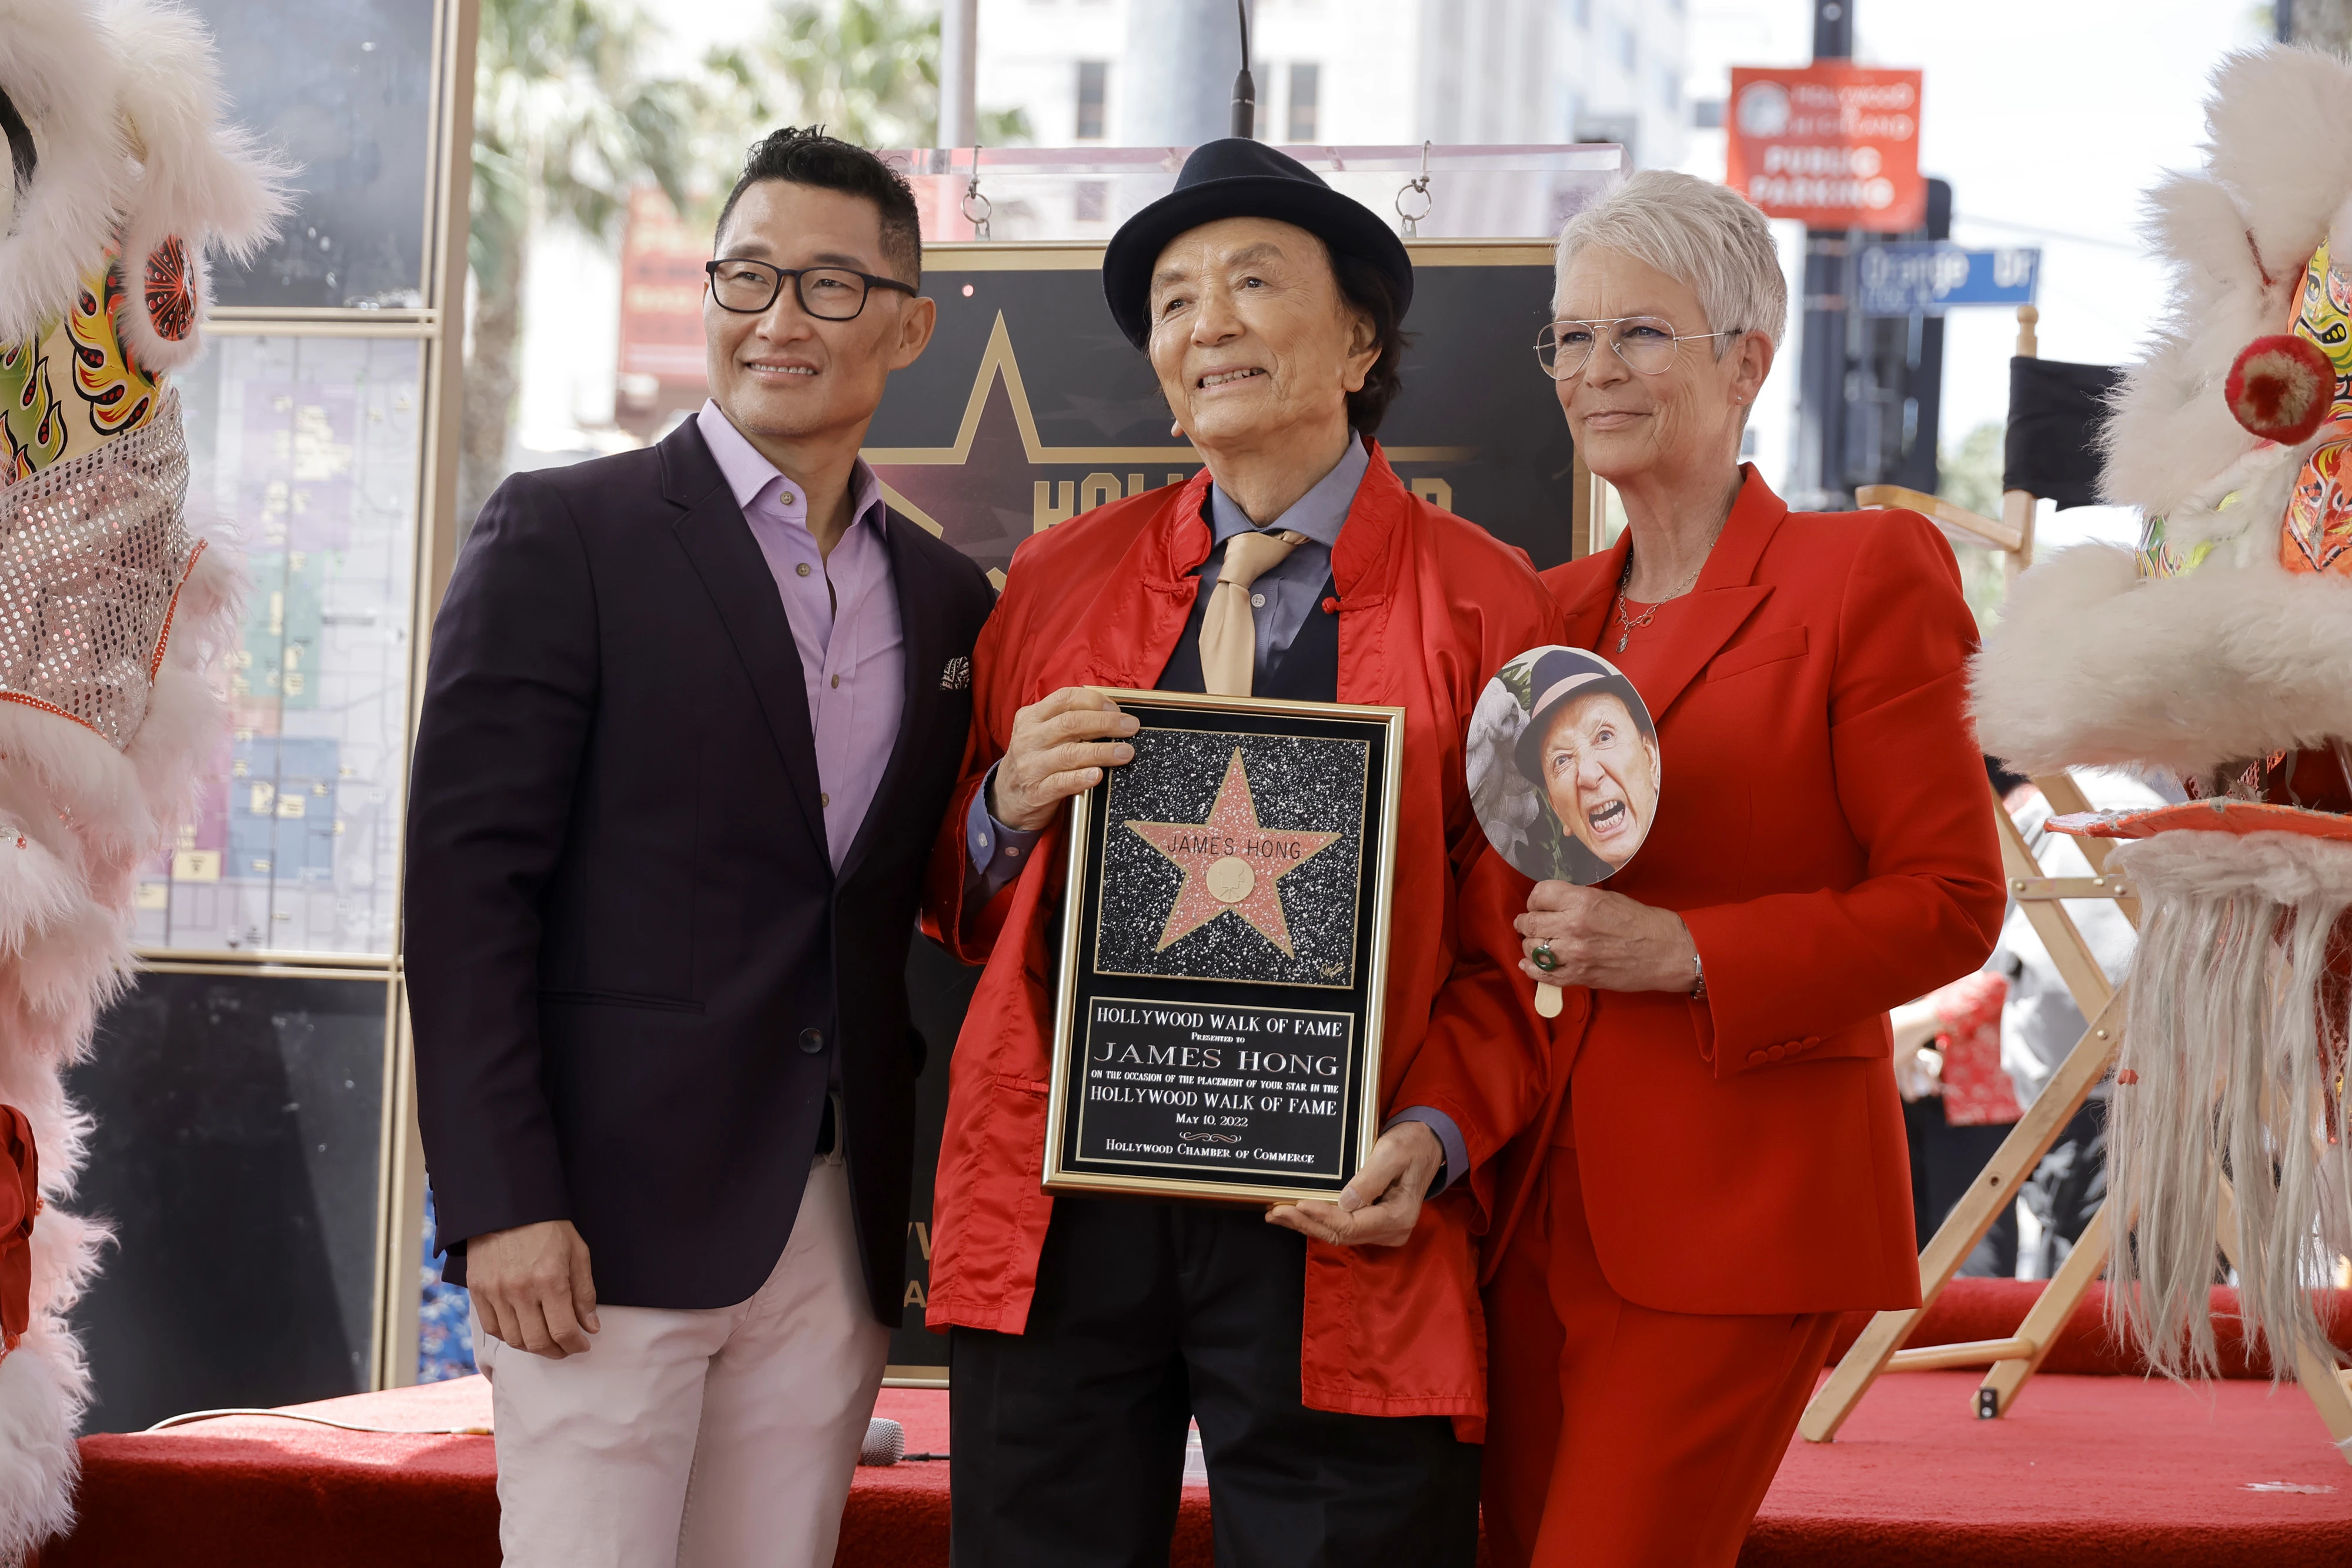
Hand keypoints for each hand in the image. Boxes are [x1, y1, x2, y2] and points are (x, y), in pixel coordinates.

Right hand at [466, 1219, 598, 1358]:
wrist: (508, 1207)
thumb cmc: (548, 1228)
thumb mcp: (577, 1253)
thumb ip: (584, 1294)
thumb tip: (590, 1327)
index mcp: (550, 1280)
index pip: (563, 1331)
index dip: (575, 1345)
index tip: (582, 1345)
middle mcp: (520, 1291)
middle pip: (537, 1342)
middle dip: (557, 1352)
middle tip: (566, 1348)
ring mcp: (495, 1292)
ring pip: (514, 1340)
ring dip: (533, 1347)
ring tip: (546, 1340)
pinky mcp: (478, 1291)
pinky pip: (492, 1328)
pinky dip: (509, 1336)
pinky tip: (522, 1329)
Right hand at [989, 687, 1139, 831]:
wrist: (1006, 799)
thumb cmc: (1034, 760)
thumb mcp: (1040, 734)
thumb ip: (1066, 721)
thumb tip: (1111, 713)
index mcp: (1030, 717)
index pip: (1064, 698)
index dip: (1094, 700)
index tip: (1116, 708)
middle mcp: (1028, 739)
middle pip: (1071, 723)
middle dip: (1105, 723)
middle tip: (1130, 727)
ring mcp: (1030, 766)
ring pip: (1069, 753)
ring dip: (1101, 752)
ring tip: (1125, 752)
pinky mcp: (1035, 792)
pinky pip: (1061, 783)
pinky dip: (1081, 778)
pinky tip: (1098, 775)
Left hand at [1264, 1121, 1442, 1247]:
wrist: (1426, 1145)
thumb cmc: (1411, 1145)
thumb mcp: (1393, 1153)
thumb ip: (1371, 1177)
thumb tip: (1346, 1202)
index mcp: (1398, 1215)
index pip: (1353, 1224)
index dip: (1324, 1216)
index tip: (1300, 1204)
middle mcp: (1391, 1230)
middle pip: (1341, 1234)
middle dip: (1307, 1224)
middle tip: (1276, 1212)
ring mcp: (1381, 1230)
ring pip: (1338, 1234)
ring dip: (1307, 1225)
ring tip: (1276, 1214)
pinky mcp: (1372, 1224)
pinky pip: (1342, 1227)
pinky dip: (1317, 1221)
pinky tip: (1296, 1215)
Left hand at [1514, 880, 1696, 993]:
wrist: (1666, 952)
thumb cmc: (1641, 921)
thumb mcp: (1608, 898)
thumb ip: (1577, 900)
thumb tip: (1553, 903)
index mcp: (1581, 902)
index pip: (1539, 895)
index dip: (1535, 899)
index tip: (1538, 904)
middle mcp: (1573, 926)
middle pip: (1530, 923)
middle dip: (1525, 922)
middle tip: (1527, 923)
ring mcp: (1574, 954)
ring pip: (1532, 948)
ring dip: (1530, 944)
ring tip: (1535, 942)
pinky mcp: (1579, 976)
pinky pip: (1544, 974)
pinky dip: (1532, 969)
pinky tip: (1530, 964)